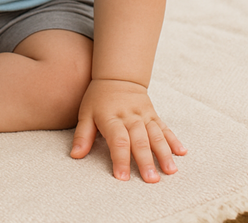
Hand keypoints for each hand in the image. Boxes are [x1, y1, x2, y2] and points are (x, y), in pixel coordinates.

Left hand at [70, 79, 186, 181]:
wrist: (117, 76)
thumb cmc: (98, 98)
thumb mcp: (86, 113)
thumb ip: (82, 135)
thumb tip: (75, 155)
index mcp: (111, 118)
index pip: (117, 140)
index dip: (120, 159)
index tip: (122, 177)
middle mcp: (130, 117)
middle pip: (139, 140)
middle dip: (146, 161)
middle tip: (151, 180)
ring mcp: (144, 115)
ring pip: (155, 135)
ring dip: (163, 153)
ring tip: (170, 171)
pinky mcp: (153, 115)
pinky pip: (165, 128)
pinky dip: (173, 140)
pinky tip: (181, 152)